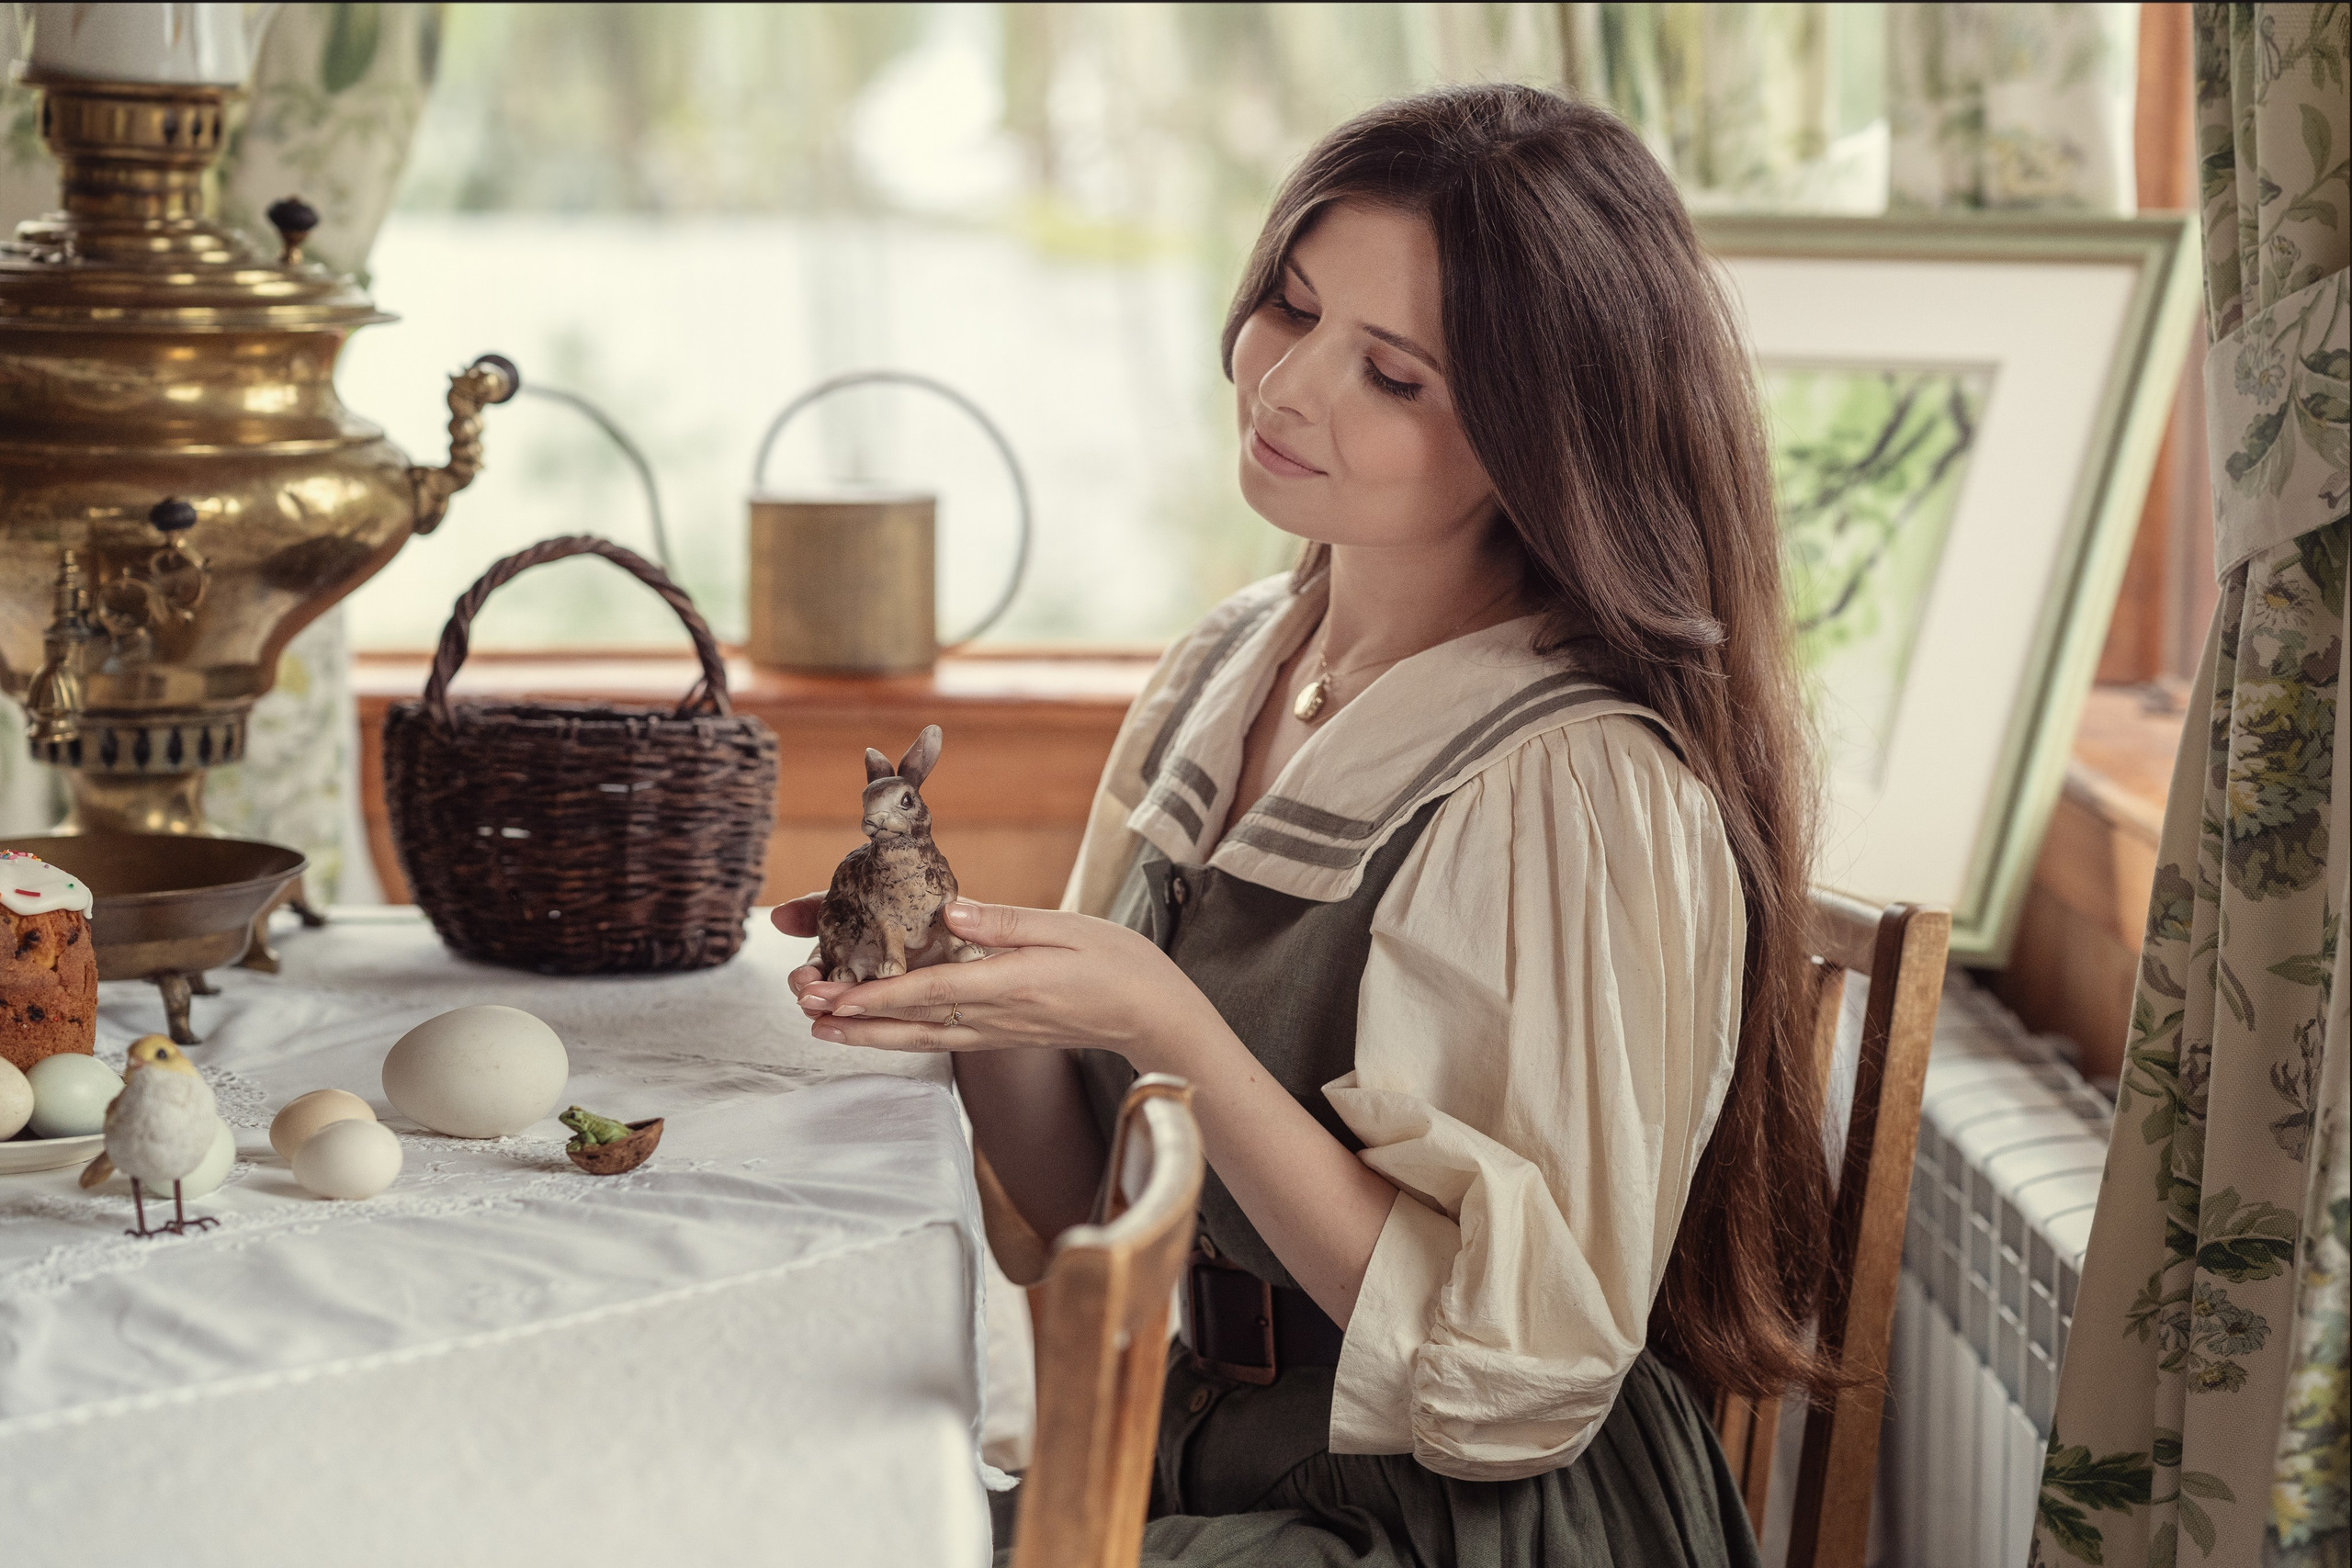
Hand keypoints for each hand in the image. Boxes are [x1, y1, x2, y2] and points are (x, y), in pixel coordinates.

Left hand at [785, 899, 1227, 1070]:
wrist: (1154, 1017)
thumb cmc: (1120, 965)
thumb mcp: (1069, 929)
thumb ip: (1006, 922)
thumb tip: (952, 912)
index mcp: (1011, 985)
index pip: (933, 993)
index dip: (880, 995)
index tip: (838, 995)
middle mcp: (996, 1018)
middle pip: (913, 1022)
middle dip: (856, 1018)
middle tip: (806, 1009)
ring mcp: (997, 1033)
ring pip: (920, 1038)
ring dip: (867, 1033)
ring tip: (819, 1025)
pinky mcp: (1000, 1036)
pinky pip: (940, 1039)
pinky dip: (900, 1035)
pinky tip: (873, 1030)